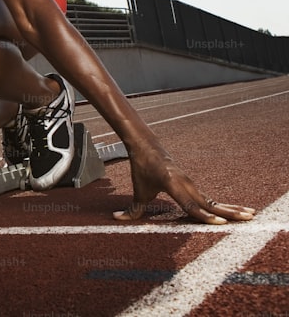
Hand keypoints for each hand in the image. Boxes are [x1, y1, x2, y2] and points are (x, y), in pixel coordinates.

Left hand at [112, 142, 255, 224]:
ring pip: (212, 199)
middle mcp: (186, 184)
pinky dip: (222, 204)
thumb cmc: (141, 168)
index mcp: (173, 185)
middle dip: (228, 212)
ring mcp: (191, 183)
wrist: (146, 144)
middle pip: (209, 202)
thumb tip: (116, 218)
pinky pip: (208, 196)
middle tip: (247, 219)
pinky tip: (234, 210)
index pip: (190, 204)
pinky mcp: (192, 183)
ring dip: (231, 208)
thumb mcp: (138, 189)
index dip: (203, 215)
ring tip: (250, 215)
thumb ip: (132, 208)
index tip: (218, 223)